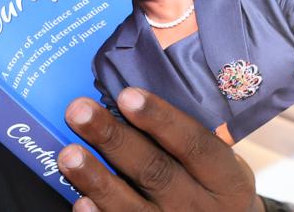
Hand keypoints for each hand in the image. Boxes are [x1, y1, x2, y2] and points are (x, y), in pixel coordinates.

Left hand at [59, 88, 262, 211]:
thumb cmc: (210, 186)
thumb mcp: (217, 165)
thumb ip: (185, 138)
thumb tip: (127, 93)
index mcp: (225, 179)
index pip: (195, 144)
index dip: (161, 119)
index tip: (127, 95)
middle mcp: (201, 207)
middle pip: (156, 172)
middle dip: (115, 140)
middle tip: (79, 110)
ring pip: (134, 207)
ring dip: (98, 179)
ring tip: (69, 154)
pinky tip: (80, 201)